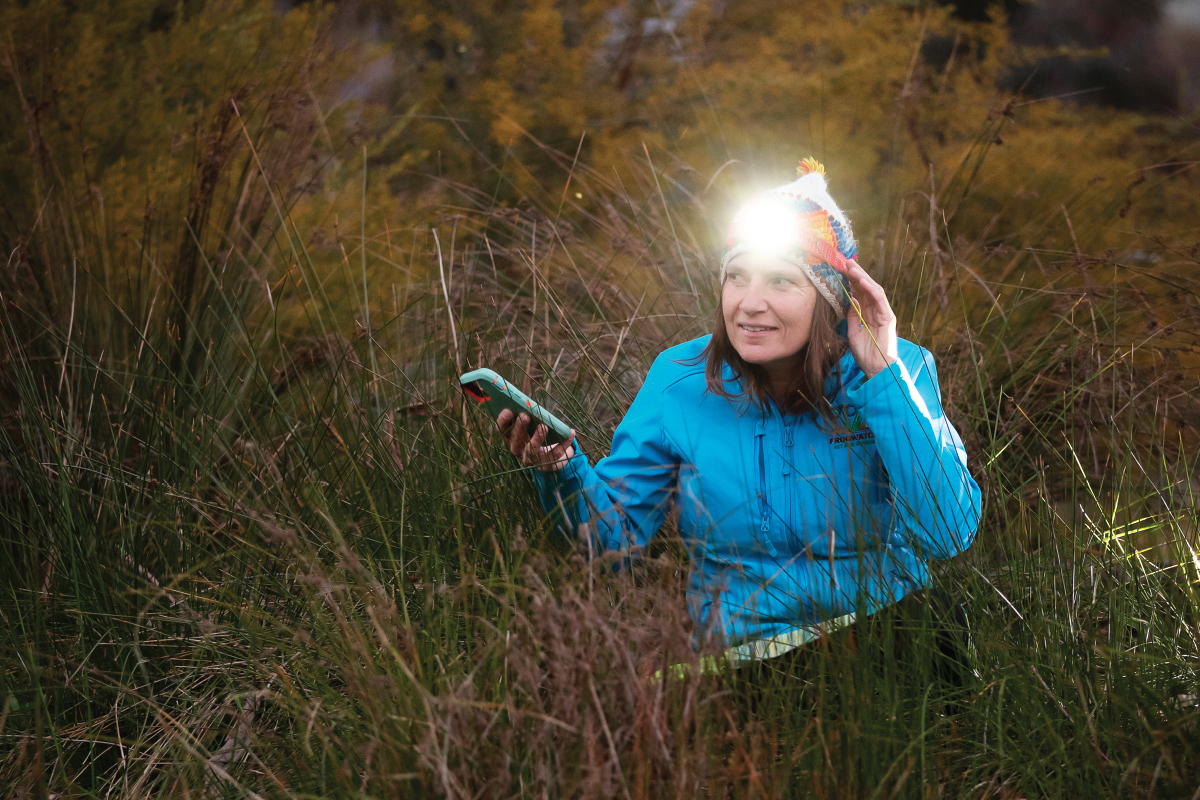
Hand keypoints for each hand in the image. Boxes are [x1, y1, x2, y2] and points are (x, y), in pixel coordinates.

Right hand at [497, 409, 576, 471]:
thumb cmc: (536, 434)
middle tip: (525, 415)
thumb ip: (527, 415)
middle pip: (516, 441)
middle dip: (520, 428)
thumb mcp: (530, 426)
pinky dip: (563, 443)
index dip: (504, 421)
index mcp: (511, 439)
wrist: (548, 459)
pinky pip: (555, 454)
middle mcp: (519, 450)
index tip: (508, 410)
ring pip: (532, 449)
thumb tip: (528, 401)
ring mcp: (532, 459)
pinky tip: (571, 433)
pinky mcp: (546, 463)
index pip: (503, 430)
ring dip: (537, 437)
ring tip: (543, 426)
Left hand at [836, 259, 897, 378]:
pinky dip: (871, 289)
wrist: (876, 368)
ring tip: (851, 267)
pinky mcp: (888, 317)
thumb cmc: (865, 354)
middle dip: (855, 274)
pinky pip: (879, 299)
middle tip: (845, 262)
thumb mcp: (852, 332)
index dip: (850, 281)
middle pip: (865, 288)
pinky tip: (862, 281)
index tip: (839, 270)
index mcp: (867, 314)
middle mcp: (876, 311)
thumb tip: (849, 300)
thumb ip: (852, 316)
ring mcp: (883, 313)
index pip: (859, 293)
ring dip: (862, 277)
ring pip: (873, 290)